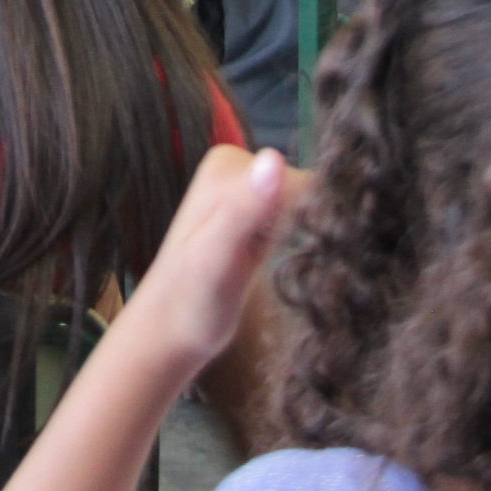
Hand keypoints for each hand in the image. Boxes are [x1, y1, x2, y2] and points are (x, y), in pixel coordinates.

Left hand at [113, 146, 302, 381]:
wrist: (170, 333)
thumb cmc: (188, 302)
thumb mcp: (215, 255)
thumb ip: (242, 208)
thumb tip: (273, 157)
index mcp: (229, 165)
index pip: (304, 180)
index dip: (320, 218)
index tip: (320, 255)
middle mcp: (242, 168)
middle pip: (311, 190)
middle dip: (321, 228)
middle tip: (311, 270)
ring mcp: (251, 192)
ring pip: (312, 205)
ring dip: (319, 237)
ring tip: (307, 271)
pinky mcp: (260, 218)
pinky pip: (303, 218)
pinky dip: (312, 241)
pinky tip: (305, 265)